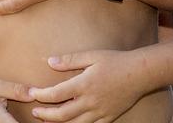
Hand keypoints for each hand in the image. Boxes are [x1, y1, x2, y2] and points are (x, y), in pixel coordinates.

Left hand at [30, 50, 147, 122]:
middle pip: (62, 114)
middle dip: (45, 114)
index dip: (41, 95)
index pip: (56, 94)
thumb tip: (49, 61)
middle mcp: (90, 101)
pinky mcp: (108, 117)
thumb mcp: (91, 55)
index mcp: (84, 84)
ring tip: (48, 120)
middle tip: (35, 112)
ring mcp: (100, 112)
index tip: (32, 93)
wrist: (140, 73)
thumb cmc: (115, 61)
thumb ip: (70, 60)